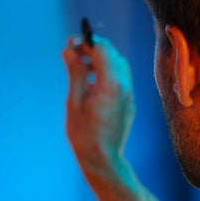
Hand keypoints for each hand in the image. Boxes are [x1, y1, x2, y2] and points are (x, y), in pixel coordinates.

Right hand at [62, 35, 136, 179]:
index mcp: (110, 84)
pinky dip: (108, 71)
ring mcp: (129, 94)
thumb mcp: (74, 100)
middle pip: (112, 54)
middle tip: (74, 51)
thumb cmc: (84, 133)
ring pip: (119, 64)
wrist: (103, 159)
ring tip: (82, 66)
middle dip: (93, 48)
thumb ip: (75, 72)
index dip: (86, 41)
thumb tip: (70, 51)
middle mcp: (124, 86)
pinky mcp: (129, 102)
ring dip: (101, 59)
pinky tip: (92, 81)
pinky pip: (121, 77)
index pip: (102, 49)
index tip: (71, 43)